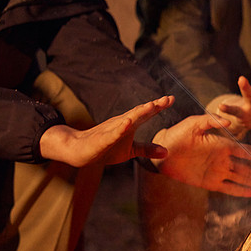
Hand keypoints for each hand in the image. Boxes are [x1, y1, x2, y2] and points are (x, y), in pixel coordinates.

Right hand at [39, 96, 172, 166]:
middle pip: (139, 112)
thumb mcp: (130, 150)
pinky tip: (128, 123)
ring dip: (139, 112)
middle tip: (167, 99)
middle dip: (153, 106)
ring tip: (151, 106)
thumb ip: (147, 149)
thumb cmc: (106, 148)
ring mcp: (112, 129)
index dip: (159, 106)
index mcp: (130, 124)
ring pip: (127, 119)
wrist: (79, 151)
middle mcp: (122, 123)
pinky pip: (113, 133)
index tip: (171, 98)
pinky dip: (121, 128)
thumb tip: (167, 152)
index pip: (146, 114)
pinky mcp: (103, 139)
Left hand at [151, 115, 250, 196]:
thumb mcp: (194, 123)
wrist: (162, 152)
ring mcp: (218, 172)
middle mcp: (224, 159)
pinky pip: (229, 188)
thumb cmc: (178, 135)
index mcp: (222, 144)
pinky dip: (241, 191)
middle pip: (248, 169)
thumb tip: (229, 122)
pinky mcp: (210, 183)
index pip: (246, 151)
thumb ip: (211, 121)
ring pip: (242, 179)